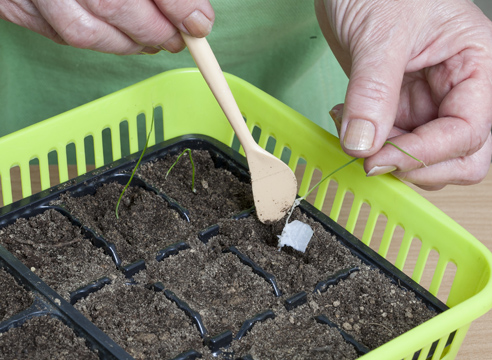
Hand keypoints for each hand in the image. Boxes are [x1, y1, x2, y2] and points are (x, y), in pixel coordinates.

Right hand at [0, 0, 213, 53]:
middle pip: (113, 6)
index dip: (177, 5)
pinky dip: (95, 40)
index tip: (199, 22)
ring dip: (127, 44)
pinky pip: (57, 34)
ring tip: (152, 42)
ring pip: (84, 32)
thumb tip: (193, 13)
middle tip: (179, 38)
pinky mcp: (14, 5)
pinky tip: (117, 36)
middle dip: (155, 30)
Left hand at [316, 0, 491, 189]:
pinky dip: (367, 143)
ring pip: (423, 155)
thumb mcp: (380, 36)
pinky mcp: (398, 105)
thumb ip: (373, 92)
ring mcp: (427, 100)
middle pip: (460, 155)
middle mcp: (458, 89)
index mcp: (476, 65)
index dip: (424, 154)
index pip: (467, 131)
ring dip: (386, 156)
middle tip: (372, 159)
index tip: (378, 159)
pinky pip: (391, 142)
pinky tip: (344, 117)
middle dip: (416, 166)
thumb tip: (363, 145)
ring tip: (350, 125)